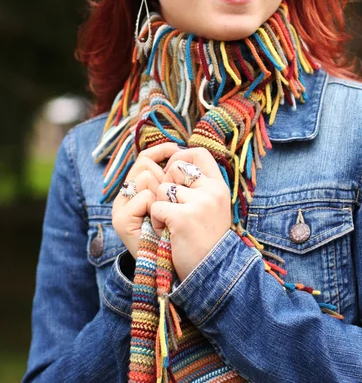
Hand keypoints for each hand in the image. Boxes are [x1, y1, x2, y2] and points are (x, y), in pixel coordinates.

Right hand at [112, 142, 178, 258]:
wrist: (177, 268)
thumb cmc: (181, 233)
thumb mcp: (179, 201)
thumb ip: (175, 179)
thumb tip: (184, 150)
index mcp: (138, 189)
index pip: (146, 158)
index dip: (162, 150)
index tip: (177, 148)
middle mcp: (126, 196)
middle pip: (146, 164)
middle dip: (166, 177)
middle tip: (174, 199)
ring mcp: (121, 208)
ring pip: (146, 177)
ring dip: (164, 195)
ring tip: (167, 215)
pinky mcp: (121, 220)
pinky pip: (145, 197)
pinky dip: (158, 209)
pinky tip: (161, 225)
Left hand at [150, 147, 231, 280]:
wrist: (213, 272)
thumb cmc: (207, 238)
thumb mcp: (212, 206)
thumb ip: (199, 185)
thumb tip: (176, 161)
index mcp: (219, 185)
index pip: (199, 153)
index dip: (181, 156)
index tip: (173, 171)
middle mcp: (212, 190)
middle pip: (176, 168)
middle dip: (166, 184)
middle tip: (171, 205)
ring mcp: (199, 203)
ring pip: (163, 188)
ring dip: (161, 205)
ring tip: (171, 222)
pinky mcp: (183, 217)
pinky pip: (157, 206)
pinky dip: (157, 220)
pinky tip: (167, 232)